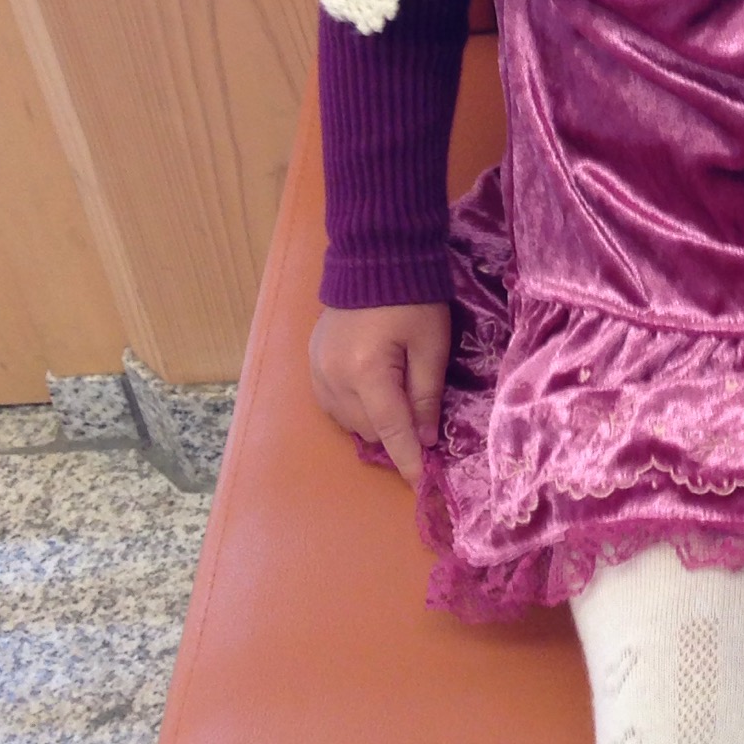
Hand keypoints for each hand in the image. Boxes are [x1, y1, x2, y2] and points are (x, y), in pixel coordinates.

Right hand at [309, 302, 451, 484]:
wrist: (372, 259)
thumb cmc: (412, 299)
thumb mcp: (431, 346)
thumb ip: (426, 395)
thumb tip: (425, 438)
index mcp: (366, 372)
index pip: (390, 430)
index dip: (408, 459)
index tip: (422, 484)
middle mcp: (334, 378)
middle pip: (369, 429)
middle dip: (396, 434)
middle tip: (422, 423)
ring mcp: (317, 372)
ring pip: (349, 421)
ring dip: (375, 422)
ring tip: (397, 401)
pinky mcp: (312, 364)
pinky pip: (334, 405)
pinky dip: (356, 409)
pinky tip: (373, 395)